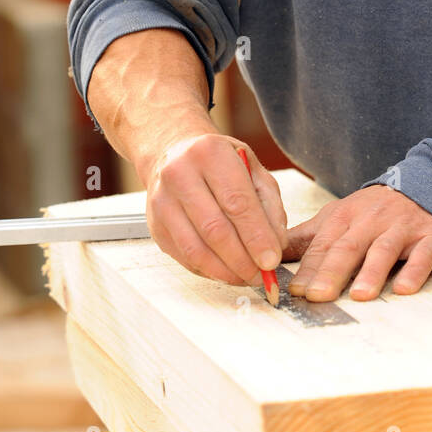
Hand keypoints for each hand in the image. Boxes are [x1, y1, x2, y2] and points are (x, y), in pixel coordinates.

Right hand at [145, 133, 287, 286]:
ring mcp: (162, 202)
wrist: (173, 154)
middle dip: (243, 259)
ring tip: (247, 277)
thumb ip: (269, 205)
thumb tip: (275, 245)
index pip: (237, 202)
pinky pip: (185, 257)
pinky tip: (227, 271)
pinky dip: (210, 271)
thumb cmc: (219, 162)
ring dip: (226, 271)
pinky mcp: (156, 226)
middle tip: (263, 275)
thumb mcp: (253, 170)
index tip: (272, 260)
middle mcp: (180, 174)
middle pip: (214, 229)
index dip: (256, 236)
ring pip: (196, 249)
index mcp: (210, 153)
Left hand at [282, 185, 431, 300]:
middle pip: (348, 247)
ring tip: (360, 295)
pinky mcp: (430, 238)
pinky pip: (423, 254)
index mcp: (343, 217)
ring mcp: (401, 228)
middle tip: (318, 296)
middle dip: (332, 272)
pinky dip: (415, 271)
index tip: (296, 291)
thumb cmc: (374, 213)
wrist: (425, 189)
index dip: (308, 268)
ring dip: (371, 272)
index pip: (322, 246)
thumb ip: (305, 240)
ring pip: (383, 250)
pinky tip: (405, 289)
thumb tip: (266, 258)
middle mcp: (371, 221)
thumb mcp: (337, 218)